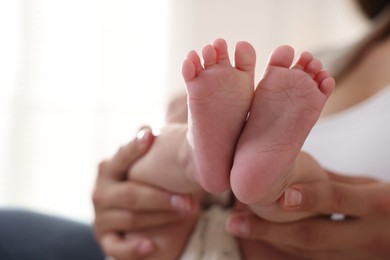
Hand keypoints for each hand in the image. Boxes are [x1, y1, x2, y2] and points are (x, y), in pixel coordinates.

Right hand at [93, 127, 197, 258]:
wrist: (132, 221)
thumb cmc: (144, 188)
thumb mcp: (144, 170)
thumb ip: (147, 152)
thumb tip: (146, 126)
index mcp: (109, 170)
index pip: (121, 157)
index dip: (134, 147)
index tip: (150, 134)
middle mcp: (100, 192)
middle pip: (131, 194)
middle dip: (161, 197)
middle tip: (188, 199)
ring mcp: (101, 217)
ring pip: (130, 218)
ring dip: (160, 217)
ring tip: (186, 213)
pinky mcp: (105, 240)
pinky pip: (116, 248)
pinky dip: (133, 248)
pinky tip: (150, 246)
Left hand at [227, 173, 389, 258]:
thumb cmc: (389, 205)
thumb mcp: (371, 187)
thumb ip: (334, 183)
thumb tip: (291, 171)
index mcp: (376, 205)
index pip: (337, 199)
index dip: (308, 198)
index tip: (277, 196)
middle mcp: (367, 235)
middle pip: (313, 236)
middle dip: (270, 230)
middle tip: (236, 221)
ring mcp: (357, 258)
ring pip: (308, 252)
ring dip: (271, 239)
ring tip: (241, 226)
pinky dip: (285, 248)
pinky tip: (264, 236)